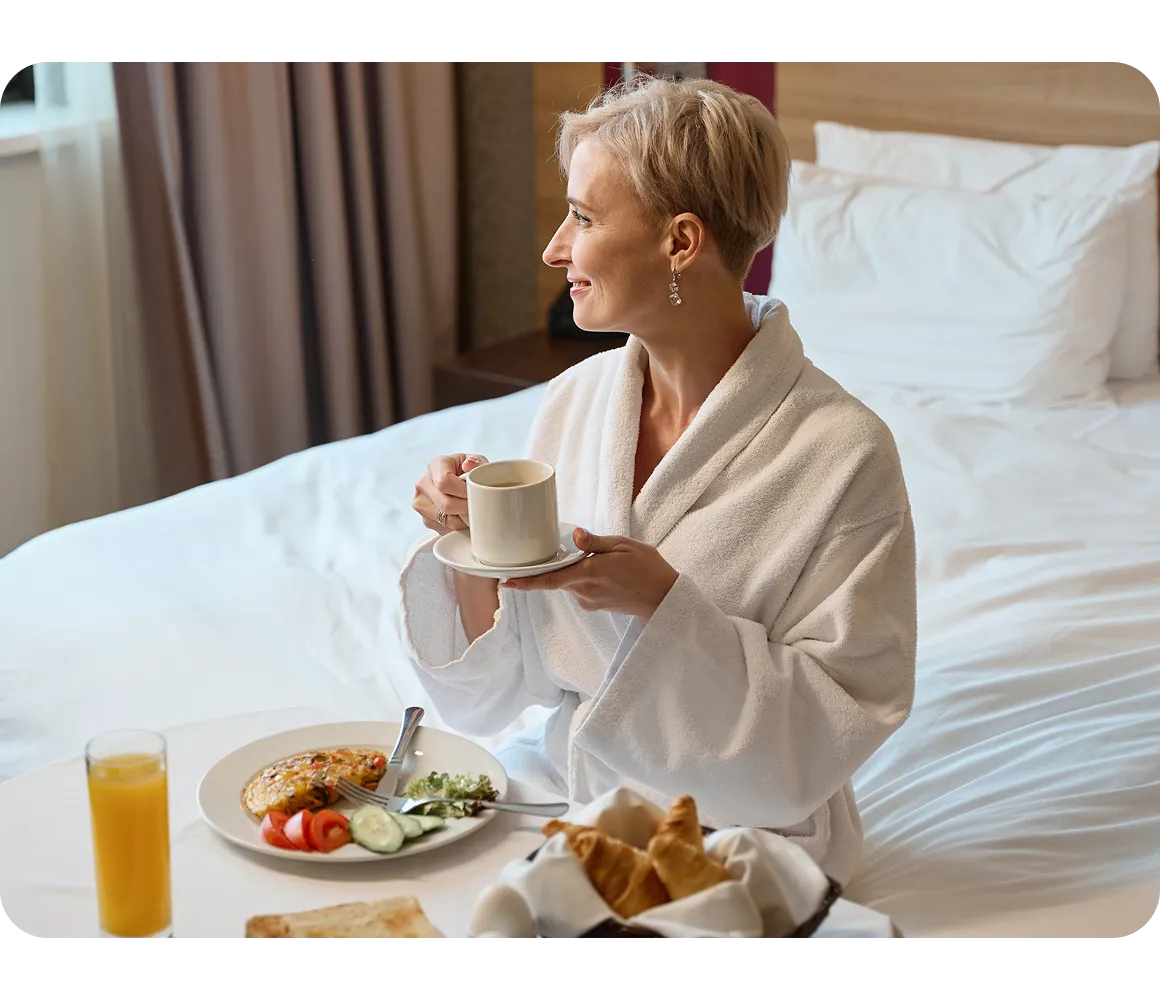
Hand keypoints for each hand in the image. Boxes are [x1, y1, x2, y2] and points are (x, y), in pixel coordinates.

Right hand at [413, 453, 487, 534]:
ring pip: (446, 520)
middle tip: (478, 505)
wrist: (457, 483)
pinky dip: (458, 526)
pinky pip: (445, 529)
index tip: (474, 493)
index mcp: (435, 465)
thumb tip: (469, 465)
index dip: (462, 491)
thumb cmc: (467, 472)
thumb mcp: (476, 461)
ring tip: (472, 510)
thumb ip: (477, 462)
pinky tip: (463, 516)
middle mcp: (423, 484)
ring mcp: (421, 503)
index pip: (444, 482)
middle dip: (466, 507)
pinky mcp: (425, 520)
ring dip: (464, 519)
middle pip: (446, 504)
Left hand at [501, 528, 678, 620]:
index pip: (548, 580)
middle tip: (567, 554)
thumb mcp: (624, 546)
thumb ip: (596, 542)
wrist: (664, 598)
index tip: (504, 582)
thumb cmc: (648, 569)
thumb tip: (575, 534)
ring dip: (574, 570)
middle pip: (556, 577)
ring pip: (568, 581)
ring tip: (601, 562)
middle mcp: (584, 591)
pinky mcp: (593, 604)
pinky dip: (583, 577)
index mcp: (588, 574)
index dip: (524, 582)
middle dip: (554, 565)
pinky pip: (579, 588)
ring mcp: (588, 601)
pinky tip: (604, 572)